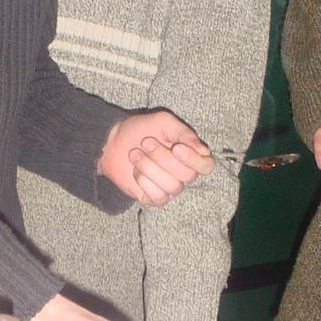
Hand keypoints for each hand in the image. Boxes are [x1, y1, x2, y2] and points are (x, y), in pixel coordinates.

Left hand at [98, 111, 213, 205]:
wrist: (113, 142)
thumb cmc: (141, 129)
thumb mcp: (163, 122)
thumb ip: (183, 132)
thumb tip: (200, 149)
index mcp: (191, 154)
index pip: (207, 166)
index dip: (194, 160)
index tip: (176, 148)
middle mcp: (184, 173)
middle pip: (187, 175)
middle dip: (163, 158)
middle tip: (146, 142)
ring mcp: (170, 187)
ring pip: (172, 186)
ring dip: (149, 167)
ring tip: (135, 154)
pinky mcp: (155, 198)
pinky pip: (158, 197)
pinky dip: (144, 181)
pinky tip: (135, 171)